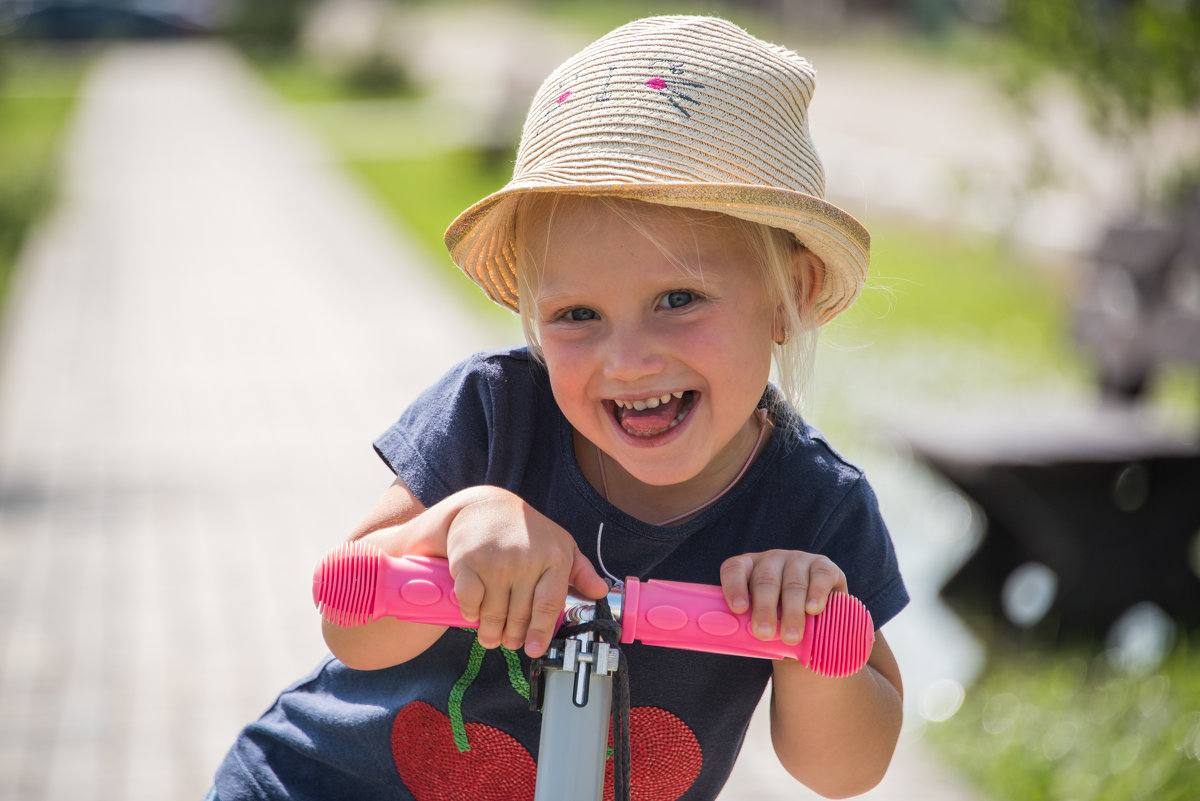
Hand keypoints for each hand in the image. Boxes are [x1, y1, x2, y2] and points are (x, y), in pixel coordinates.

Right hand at [444, 487, 607, 657]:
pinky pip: (470, 601)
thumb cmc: (527, 531)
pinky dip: (471, 614)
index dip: (541, 631)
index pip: (549, 604)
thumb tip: (601, 592)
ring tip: (492, 636)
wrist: (486, 506)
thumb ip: (581, 571)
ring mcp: (496, 561)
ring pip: (494, 613)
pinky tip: (474, 616)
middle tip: (511, 642)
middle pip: (519, 614)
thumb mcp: (560, 544)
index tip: (534, 649)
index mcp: (554, 557)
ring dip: (491, 632)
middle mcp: (526, 559)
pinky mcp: (468, 561)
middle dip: (514, 635)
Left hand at [719, 550, 846, 646]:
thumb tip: (739, 642)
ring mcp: (797, 559)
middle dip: (764, 608)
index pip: (734, 569)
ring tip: (790, 636)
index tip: (738, 609)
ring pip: (793, 583)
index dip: (734, 587)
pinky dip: (816, 594)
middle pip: (765, 580)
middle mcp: (771, 560)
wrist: (816, 621)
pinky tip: (813, 610)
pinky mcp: (823, 565)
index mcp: (748, 568)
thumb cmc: (779, 621)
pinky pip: (820, 576)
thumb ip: (750, 626)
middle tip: (763, 633)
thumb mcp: (763, 620)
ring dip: (792, 611)